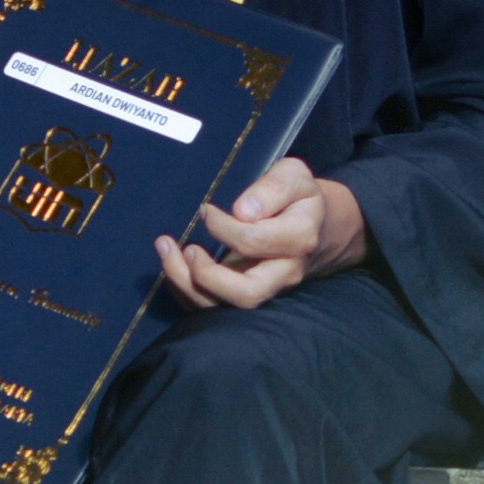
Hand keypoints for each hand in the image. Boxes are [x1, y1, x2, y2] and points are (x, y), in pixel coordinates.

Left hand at [154, 155, 366, 313]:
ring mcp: (267, 288)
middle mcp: (285, 272)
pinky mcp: (248, 294)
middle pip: (247, 294)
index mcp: (299, 238)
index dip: (223, 228)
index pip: (255, 241)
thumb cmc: (298, 197)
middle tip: (187, 248)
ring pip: (227, 307)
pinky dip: (187, 290)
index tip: (206, 210)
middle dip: (207, 276)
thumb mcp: (294, 176)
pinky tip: (172, 265)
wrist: (317, 226)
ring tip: (166, 252)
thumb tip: (242, 211)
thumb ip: (272, 188)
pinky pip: (215, 306)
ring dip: (188, 285)